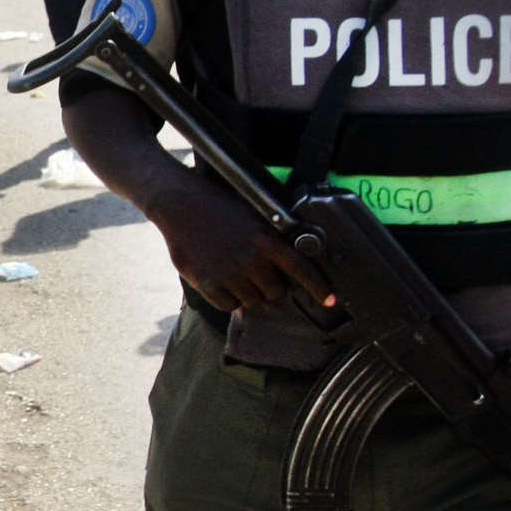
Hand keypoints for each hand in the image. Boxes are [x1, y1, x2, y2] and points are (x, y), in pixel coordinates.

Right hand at [152, 176, 332, 315]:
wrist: (180, 204)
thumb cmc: (218, 207)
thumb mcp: (252, 217)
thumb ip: (270, 243)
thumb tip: (286, 269)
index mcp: (265, 239)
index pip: (301, 268)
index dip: (318, 287)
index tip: (330, 300)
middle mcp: (251, 258)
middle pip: (276, 292)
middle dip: (270, 285)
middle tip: (256, 271)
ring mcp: (229, 273)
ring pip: (253, 300)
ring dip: (248, 291)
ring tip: (233, 270)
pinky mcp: (209, 284)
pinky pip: (229, 305)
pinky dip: (228, 297)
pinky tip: (220, 278)